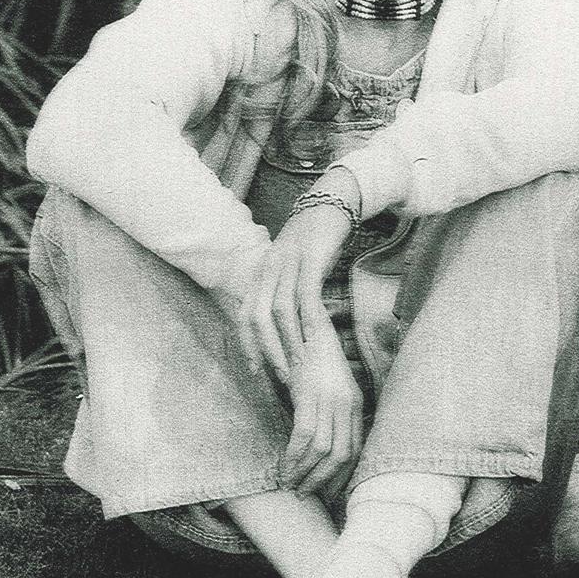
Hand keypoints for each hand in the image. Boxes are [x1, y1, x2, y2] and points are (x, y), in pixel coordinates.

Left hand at [230, 168, 361, 385]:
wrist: (332, 201)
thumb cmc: (314, 238)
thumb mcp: (291, 262)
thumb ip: (283, 287)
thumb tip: (282, 320)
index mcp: (262, 271)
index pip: (246, 313)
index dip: (247, 344)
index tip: (254, 370)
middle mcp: (270, 267)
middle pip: (258, 316)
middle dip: (265, 350)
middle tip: (277, 376)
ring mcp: (289, 263)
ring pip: (280, 311)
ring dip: (287, 342)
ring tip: (297, 365)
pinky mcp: (312, 260)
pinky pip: (306, 296)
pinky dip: (308, 321)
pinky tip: (315, 339)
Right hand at [281, 322, 364, 499]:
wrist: (305, 324)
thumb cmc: (311, 359)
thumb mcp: (327, 389)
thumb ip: (328, 415)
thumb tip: (319, 450)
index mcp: (357, 404)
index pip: (357, 449)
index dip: (343, 475)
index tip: (329, 493)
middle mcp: (347, 403)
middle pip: (342, 455)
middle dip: (323, 480)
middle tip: (305, 494)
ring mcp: (330, 398)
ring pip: (323, 450)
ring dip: (305, 473)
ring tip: (291, 485)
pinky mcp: (311, 393)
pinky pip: (305, 435)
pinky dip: (294, 456)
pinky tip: (285, 467)